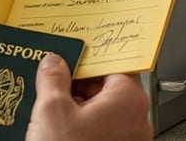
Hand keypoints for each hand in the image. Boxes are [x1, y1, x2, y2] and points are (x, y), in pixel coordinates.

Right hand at [25, 54, 151, 140]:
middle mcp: (136, 119)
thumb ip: (52, 79)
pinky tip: (56, 128)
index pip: (115, 63)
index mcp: (129, 99)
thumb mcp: (51, 111)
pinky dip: (81, 126)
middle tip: (53, 79)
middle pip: (108, 87)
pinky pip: (100, 131)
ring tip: (49, 106)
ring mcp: (128, 140)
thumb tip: (53, 64)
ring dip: (77, 106)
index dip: (91, 56)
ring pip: (102, 111)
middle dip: (79, 83)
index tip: (74, 53)